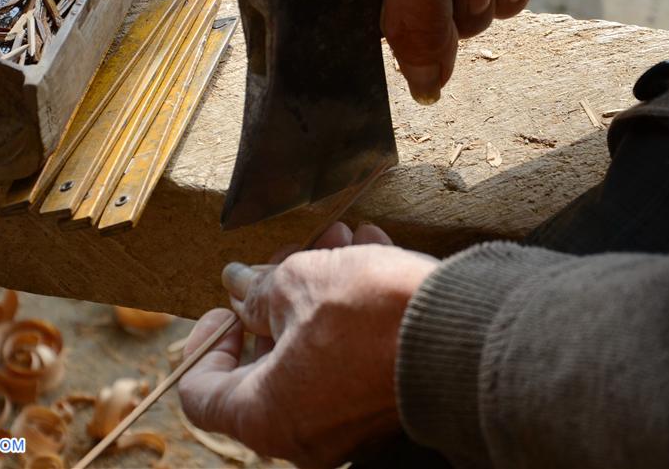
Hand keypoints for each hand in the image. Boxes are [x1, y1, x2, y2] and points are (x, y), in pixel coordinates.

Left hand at [178, 223, 437, 466]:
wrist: (467, 333)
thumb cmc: (372, 315)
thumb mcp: (299, 284)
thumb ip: (258, 288)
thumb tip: (239, 286)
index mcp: (266, 416)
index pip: (201, 392)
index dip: (207, 342)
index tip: (227, 306)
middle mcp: (303, 432)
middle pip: (263, 364)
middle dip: (273, 298)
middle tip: (285, 254)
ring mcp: (345, 422)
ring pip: (311, 350)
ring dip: (317, 290)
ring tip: (336, 236)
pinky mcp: (381, 401)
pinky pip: (347, 355)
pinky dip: (348, 310)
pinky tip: (366, 251)